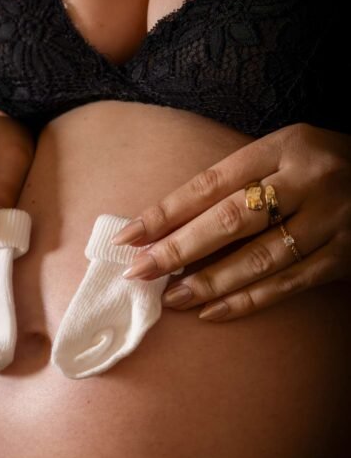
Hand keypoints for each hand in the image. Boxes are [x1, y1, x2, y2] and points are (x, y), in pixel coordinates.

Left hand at [108, 122, 350, 320]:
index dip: (166, 211)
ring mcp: (331, 220)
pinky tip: (212, 311)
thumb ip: (243, 180)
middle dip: (179, 249)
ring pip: (258, 258)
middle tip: (140, 272)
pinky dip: (247, 300)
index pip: (212, 182)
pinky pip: (287, 284)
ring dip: (209, 282)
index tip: (129, 236)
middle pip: (231, 220)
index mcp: (286, 146)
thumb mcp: (289, 154)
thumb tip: (171, 223)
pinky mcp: (345, 256)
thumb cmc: (328, 167)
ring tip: (172, 298)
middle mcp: (310, 180)